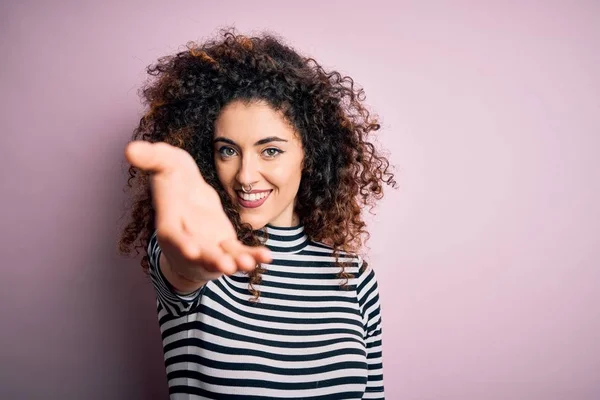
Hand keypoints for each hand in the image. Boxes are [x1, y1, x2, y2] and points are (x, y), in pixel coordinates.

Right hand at [125, 141, 271, 281]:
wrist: (186, 198)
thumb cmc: (174, 180)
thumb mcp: (165, 164)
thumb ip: (152, 158)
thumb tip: (130, 149)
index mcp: (170, 221)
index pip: (172, 235)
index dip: (181, 244)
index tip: (192, 251)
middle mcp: (187, 238)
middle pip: (198, 254)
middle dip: (211, 260)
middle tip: (226, 266)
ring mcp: (206, 245)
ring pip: (219, 258)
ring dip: (234, 262)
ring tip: (247, 265)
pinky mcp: (223, 246)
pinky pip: (238, 253)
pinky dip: (252, 255)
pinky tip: (267, 257)